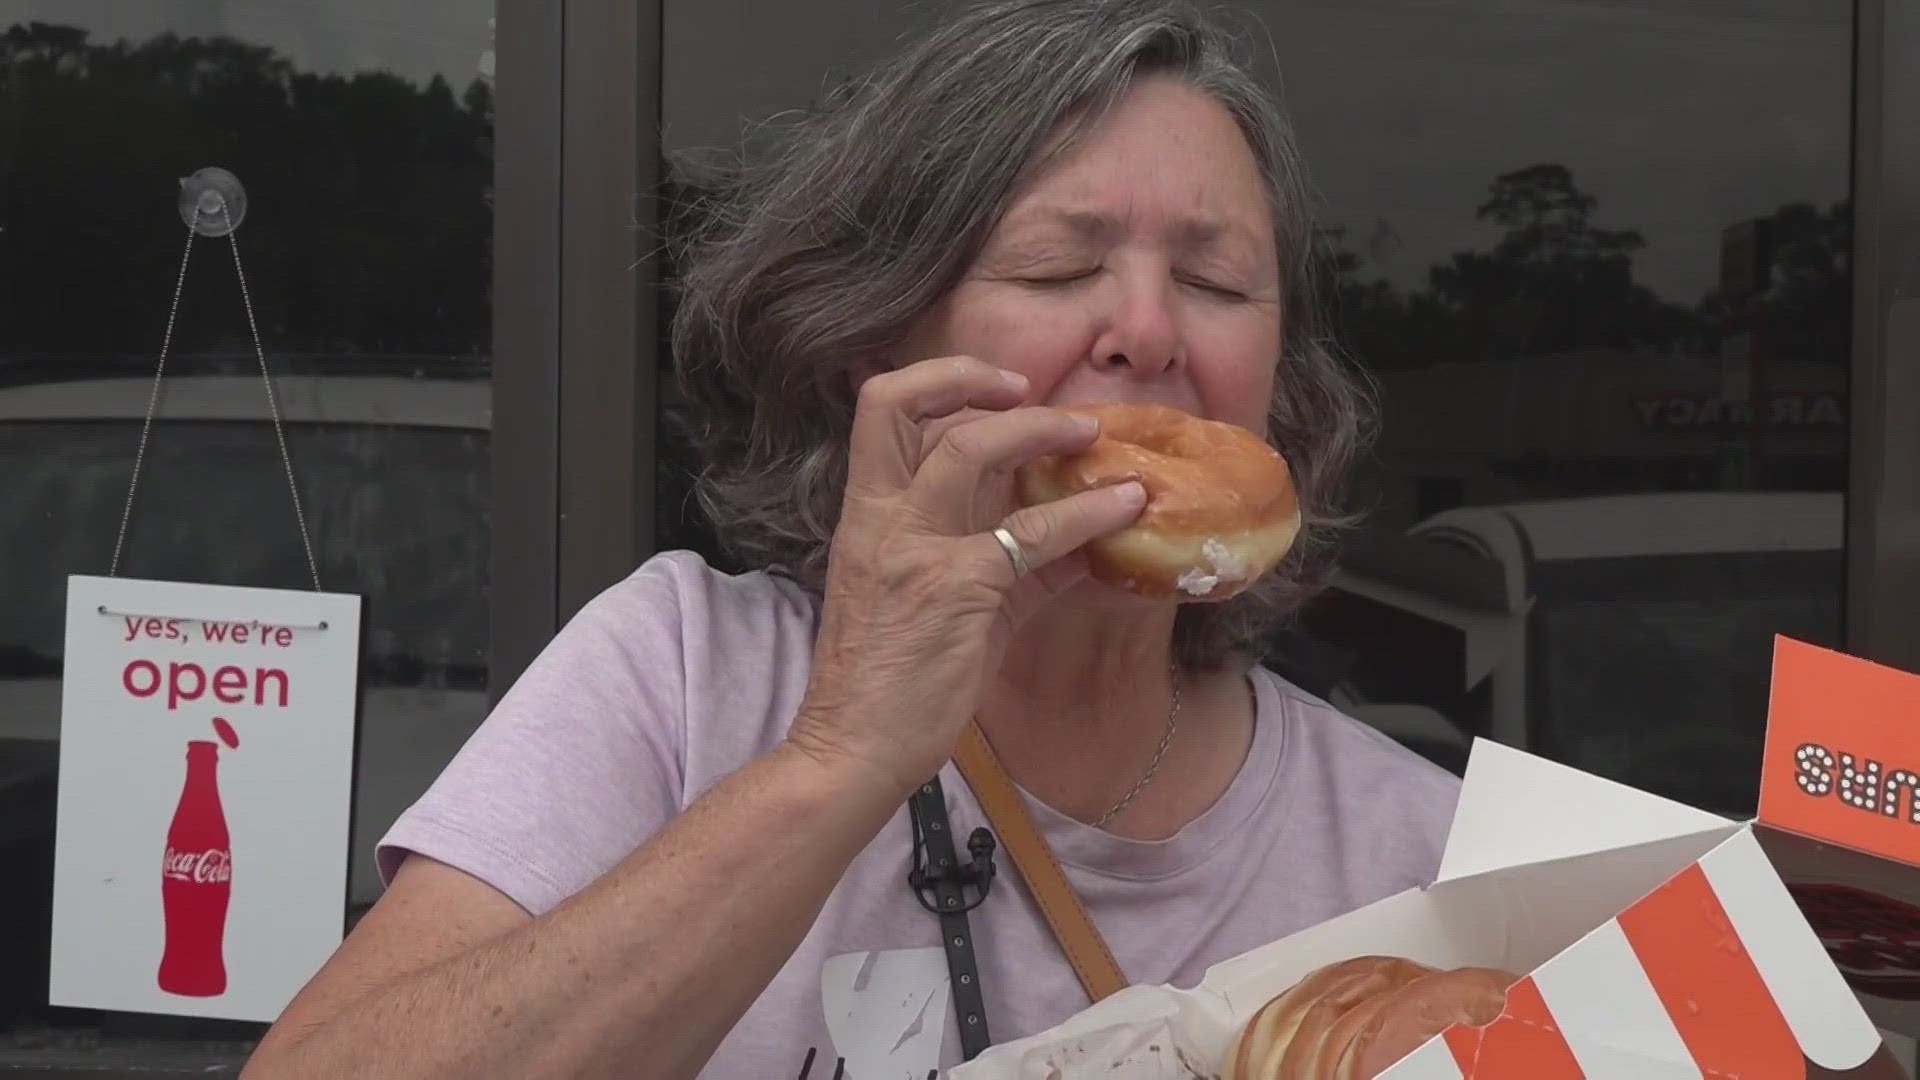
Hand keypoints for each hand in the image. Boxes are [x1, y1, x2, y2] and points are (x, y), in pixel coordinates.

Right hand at [785, 355, 1147, 799]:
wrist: (852, 749)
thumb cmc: (884, 684)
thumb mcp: (928, 606)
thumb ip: (993, 562)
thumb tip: (1075, 540)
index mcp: (864, 516)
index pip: (878, 412)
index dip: (936, 382)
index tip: (992, 391)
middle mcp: (880, 518)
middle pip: (896, 403)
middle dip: (970, 379)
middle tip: (1033, 392)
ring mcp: (917, 548)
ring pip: (971, 448)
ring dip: (1041, 428)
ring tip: (1093, 434)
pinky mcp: (960, 588)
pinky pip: (1034, 532)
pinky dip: (1088, 512)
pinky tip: (1126, 507)